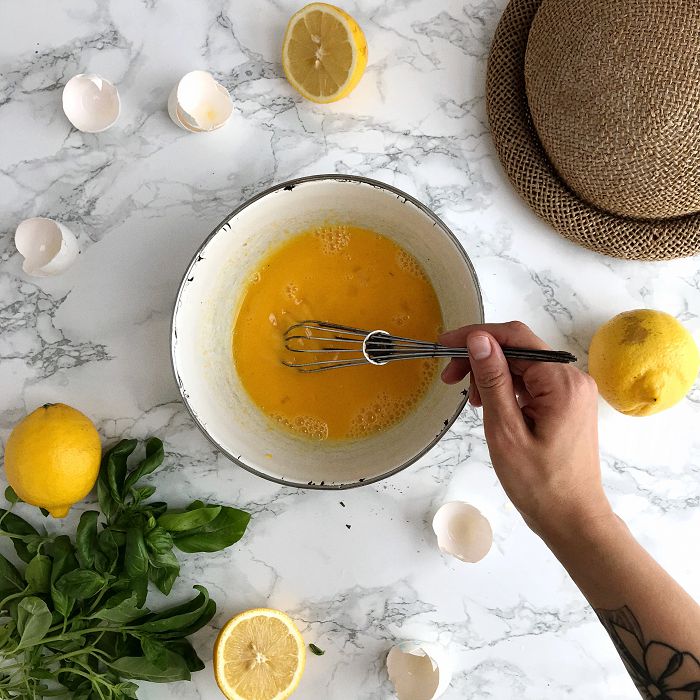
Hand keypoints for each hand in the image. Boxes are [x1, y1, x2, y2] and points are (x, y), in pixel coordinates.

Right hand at [440, 321, 613, 540]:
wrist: (573, 520)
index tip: (444, 346)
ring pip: (523, 364)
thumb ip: (493, 380)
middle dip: (480, 358)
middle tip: (449, 379)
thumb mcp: (506, 430)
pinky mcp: (567, 403)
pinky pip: (532, 382)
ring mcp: (572, 390)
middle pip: (518, 349)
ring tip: (472, 402)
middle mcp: (572, 378)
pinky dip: (506, 387)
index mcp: (562, 382)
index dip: (475, 336)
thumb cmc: (539, 484)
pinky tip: (490, 405)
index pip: (514, 338)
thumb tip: (478, 339)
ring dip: (491, 374)